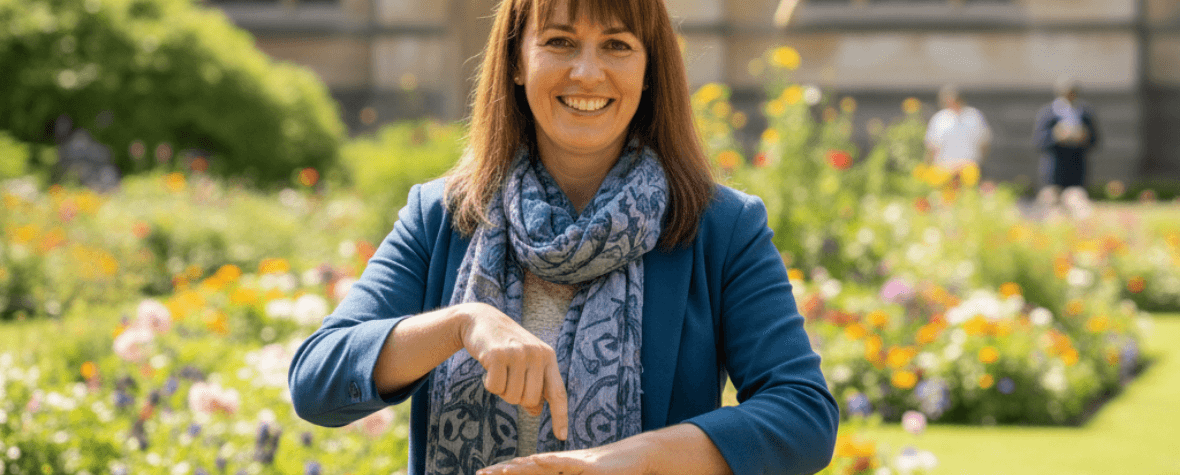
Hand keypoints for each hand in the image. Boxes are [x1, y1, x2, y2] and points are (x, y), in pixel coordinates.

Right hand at [458, 303, 568, 439]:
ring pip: (512, 396)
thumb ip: (534, 384)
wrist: (481, 320)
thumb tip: (536, 411)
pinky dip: (489, 384)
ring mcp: (518, 353)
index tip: (562, 436)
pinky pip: (495, 388)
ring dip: (502, 390)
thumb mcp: (526, 362)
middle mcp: (537, 354)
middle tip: (508, 380)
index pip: (558, 392)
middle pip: (530, 399)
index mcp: (548, 357)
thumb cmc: (506, 345)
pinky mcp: (498, 355)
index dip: (560, 416)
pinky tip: (488, 367)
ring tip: (499, 371)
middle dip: (516, 397)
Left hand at [476, 444, 648, 474]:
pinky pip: (565, 464)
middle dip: (503, 472)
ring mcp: (573, 463)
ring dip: (520, 468)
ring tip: (500, 472)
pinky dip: (549, 462)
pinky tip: (535, 461)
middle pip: (527, 467)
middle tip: (480, 474)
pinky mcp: (587, 466)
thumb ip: (565, 474)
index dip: (504, 471)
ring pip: (541, 465)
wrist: (635, 456)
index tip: (484, 473)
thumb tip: (541, 470)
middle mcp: (561, 462)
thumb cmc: (609, 470)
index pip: (525, 469)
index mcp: (557, 467)